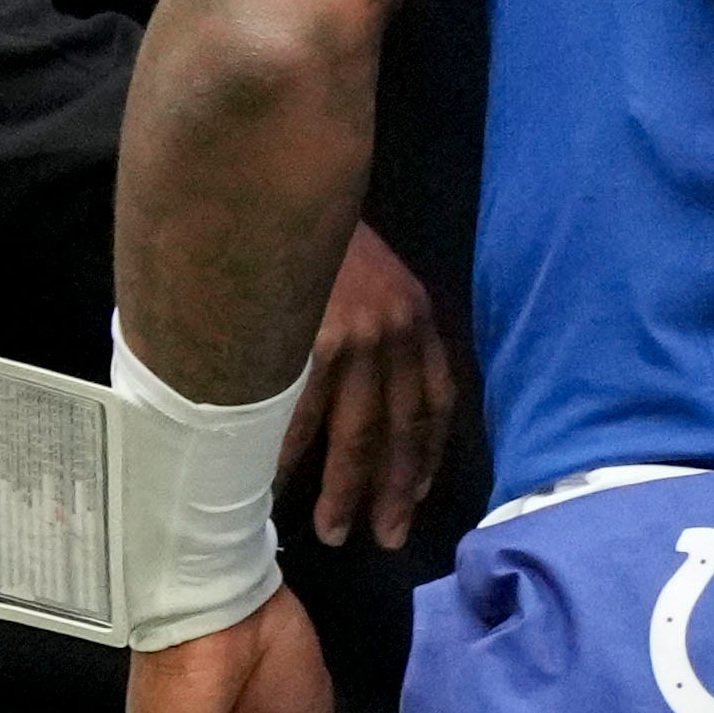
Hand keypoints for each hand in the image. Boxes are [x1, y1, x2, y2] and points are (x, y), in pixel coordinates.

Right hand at [281, 219, 451, 551]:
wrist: (285, 174)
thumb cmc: (322, 232)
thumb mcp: (376, 275)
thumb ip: (383, 327)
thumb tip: (371, 385)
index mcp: (416, 321)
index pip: (434, 404)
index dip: (427, 457)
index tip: (415, 497)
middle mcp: (396, 335)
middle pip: (400, 431)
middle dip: (392, 491)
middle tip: (386, 538)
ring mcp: (355, 340)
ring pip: (355, 435)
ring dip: (345, 490)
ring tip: (336, 532)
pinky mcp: (312, 342)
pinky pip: (302, 416)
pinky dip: (291, 457)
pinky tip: (279, 487)